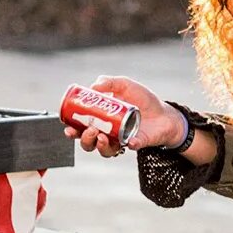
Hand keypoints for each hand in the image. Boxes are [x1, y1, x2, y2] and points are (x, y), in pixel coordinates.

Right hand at [63, 76, 183, 159]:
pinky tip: (128, 141)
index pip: (81, 128)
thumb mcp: (125, 85)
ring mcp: (120, 141)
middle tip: (90, 130)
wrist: (164, 112)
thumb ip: (109, 82)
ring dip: (98, 145)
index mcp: (100, 121)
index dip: (72, 129)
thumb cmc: (143, 100)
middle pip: (88, 143)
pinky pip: (127, 148)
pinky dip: (128, 145)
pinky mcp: (134, 144)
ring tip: (101, 136)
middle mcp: (107, 133)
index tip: (68, 127)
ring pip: (102, 150)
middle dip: (84, 139)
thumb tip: (93, 86)